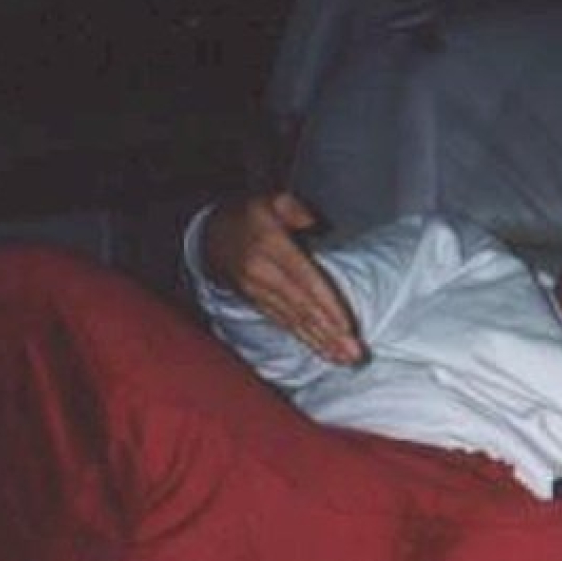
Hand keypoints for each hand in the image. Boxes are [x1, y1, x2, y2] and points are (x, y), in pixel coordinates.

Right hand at [202, 191, 364, 364]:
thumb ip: (292, 207)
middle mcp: (264, 276)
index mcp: (270, 247)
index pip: (305, 280)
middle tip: (353, 355)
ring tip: (344, 360)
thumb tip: (314, 223)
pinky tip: (325, 353)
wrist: (208, 237)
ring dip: (322, 344)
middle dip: (329, 335)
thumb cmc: (246, 216)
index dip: (327, 304)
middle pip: (302, 309)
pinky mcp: (260, 306)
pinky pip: (286, 326)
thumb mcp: (267, 199)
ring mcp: (260, 294)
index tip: (347, 325)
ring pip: (295, 323)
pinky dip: (307, 341)